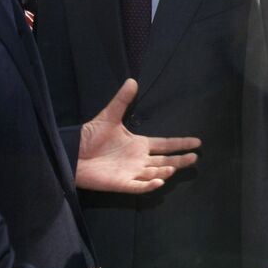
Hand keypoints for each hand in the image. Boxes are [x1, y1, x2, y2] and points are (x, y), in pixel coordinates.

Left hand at [76, 79, 198, 192]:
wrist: (71, 152)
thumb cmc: (89, 136)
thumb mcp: (108, 116)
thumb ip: (122, 100)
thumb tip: (132, 81)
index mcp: (138, 144)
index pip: (164, 145)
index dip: (180, 143)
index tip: (196, 142)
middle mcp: (138, 160)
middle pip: (165, 161)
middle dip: (180, 160)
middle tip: (195, 158)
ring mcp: (131, 172)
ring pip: (154, 173)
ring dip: (165, 171)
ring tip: (174, 167)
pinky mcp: (121, 183)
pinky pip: (138, 186)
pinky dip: (149, 185)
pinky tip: (159, 181)